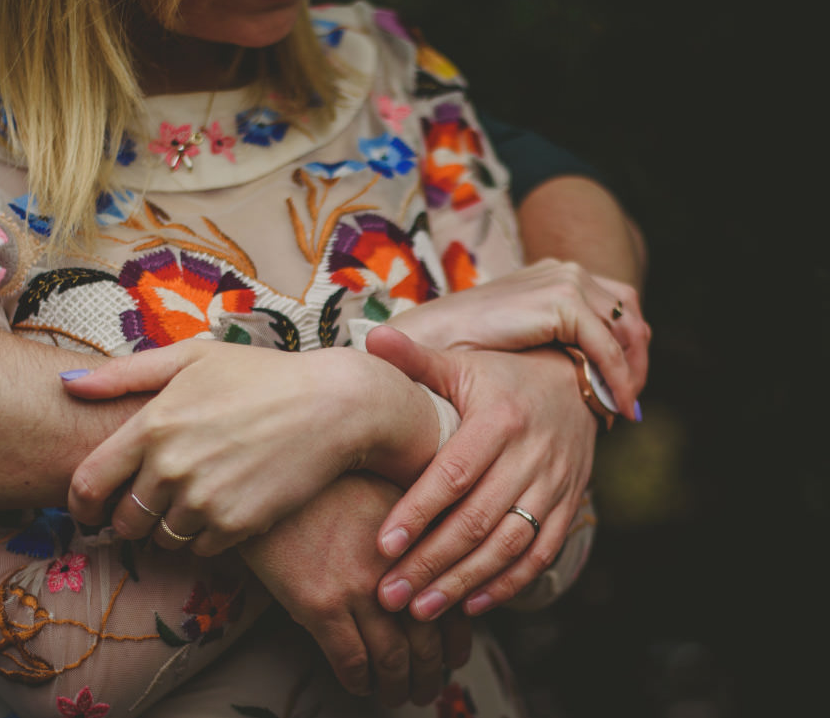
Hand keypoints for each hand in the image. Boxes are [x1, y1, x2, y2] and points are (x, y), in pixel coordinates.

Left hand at [64, 340, 439, 555]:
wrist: (332, 406)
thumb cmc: (260, 376)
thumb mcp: (192, 358)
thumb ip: (125, 373)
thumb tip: (66, 384)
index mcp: (152, 424)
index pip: (87, 484)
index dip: (80, 504)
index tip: (89, 508)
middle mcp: (171, 467)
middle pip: (123, 521)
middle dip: (130, 516)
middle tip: (151, 501)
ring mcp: (204, 500)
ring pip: (161, 539)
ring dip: (169, 526)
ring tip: (196, 495)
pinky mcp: (236, 526)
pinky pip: (200, 549)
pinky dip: (206, 535)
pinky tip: (225, 503)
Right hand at [239, 473, 471, 706]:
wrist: (266, 477)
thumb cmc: (320, 482)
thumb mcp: (378, 493)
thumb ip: (407, 532)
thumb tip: (425, 576)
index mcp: (415, 540)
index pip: (452, 604)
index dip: (455, 642)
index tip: (452, 658)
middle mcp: (395, 567)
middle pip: (426, 640)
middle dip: (430, 674)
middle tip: (425, 689)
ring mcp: (358, 587)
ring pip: (392, 658)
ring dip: (397, 686)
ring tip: (394, 696)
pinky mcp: (320, 604)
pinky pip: (350, 659)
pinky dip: (359, 680)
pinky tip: (359, 684)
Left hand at [364, 326, 595, 620]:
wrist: (575, 384)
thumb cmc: (500, 377)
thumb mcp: (461, 363)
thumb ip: (414, 359)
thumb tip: (369, 336)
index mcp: (499, 419)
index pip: (454, 474)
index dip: (418, 512)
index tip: (382, 546)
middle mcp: (532, 454)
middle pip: (478, 519)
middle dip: (432, 562)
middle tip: (390, 595)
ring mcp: (555, 484)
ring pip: (509, 544)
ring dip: (463, 582)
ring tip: (420, 610)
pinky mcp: (568, 506)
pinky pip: (541, 554)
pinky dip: (507, 584)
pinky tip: (470, 605)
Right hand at [386, 258, 648, 419]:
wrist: (428, 340)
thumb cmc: (461, 348)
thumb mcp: (516, 341)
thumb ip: (549, 345)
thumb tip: (581, 375)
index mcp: (553, 275)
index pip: (613, 306)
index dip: (625, 348)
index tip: (619, 389)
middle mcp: (564, 270)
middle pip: (629, 313)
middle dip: (636, 359)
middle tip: (628, 402)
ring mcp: (565, 280)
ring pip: (626, 329)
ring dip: (631, 371)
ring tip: (621, 408)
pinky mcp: (561, 301)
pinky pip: (607, 346)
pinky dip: (614, 378)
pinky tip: (611, 406)